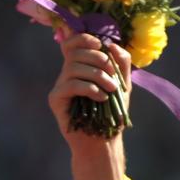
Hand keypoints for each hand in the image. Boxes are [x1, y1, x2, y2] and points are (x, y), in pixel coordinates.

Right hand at [49, 31, 131, 179]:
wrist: (104, 140)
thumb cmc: (112, 112)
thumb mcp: (122, 84)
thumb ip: (121, 63)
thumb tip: (112, 45)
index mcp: (81, 67)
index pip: (73, 43)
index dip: (84, 38)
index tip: (101, 45)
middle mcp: (67, 74)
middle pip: (74, 52)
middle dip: (98, 59)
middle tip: (112, 75)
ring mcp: (60, 86)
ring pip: (73, 67)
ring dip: (97, 75)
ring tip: (111, 89)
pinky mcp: (56, 99)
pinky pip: (70, 85)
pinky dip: (90, 88)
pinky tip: (101, 97)